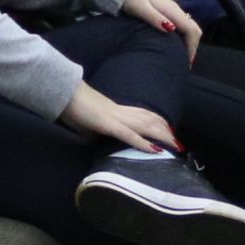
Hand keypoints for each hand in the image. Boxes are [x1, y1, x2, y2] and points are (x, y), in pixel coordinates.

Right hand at [63, 85, 177, 152]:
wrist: (64, 94)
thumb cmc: (75, 108)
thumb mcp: (90, 123)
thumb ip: (99, 132)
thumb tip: (99, 142)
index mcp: (118, 111)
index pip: (144, 115)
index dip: (159, 123)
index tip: (169, 132)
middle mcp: (122, 112)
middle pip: (151, 120)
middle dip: (166, 132)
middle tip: (179, 144)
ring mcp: (116, 118)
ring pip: (146, 126)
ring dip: (162, 137)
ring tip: (175, 147)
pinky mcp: (108, 124)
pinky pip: (129, 135)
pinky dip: (143, 143)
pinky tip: (155, 150)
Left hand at [121, 0, 202, 61]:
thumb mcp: (141, 9)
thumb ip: (155, 18)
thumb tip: (171, 29)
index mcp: (172, 10)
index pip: (192, 30)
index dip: (192, 47)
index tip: (187, 62)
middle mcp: (176, 10)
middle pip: (194, 29)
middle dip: (193, 47)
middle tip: (185, 63)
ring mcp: (173, 10)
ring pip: (189, 28)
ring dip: (188, 43)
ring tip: (181, 58)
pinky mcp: (168, 12)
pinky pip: (182, 26)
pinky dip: (183, 38)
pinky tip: (174, 46)